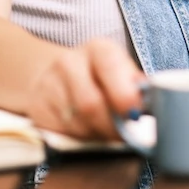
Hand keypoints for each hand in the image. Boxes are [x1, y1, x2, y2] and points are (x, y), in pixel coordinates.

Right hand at [28, 37, 144, 140]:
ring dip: (97, 135)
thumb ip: (136, 86)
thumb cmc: (100, 77)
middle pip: (91, 103)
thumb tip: (151, 104)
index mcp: (98, 49)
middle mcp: (69, 62)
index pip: (110, 66)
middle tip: (126, 137)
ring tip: (108, 133)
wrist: (54, 76)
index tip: (135, 114)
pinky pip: (62, 133)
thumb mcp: (121, 71)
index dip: (124, 94)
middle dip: (112, 126)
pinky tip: (88, 133)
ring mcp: (49, 85)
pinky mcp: (37, 108)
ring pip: (77, 123)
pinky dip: (80, 139)